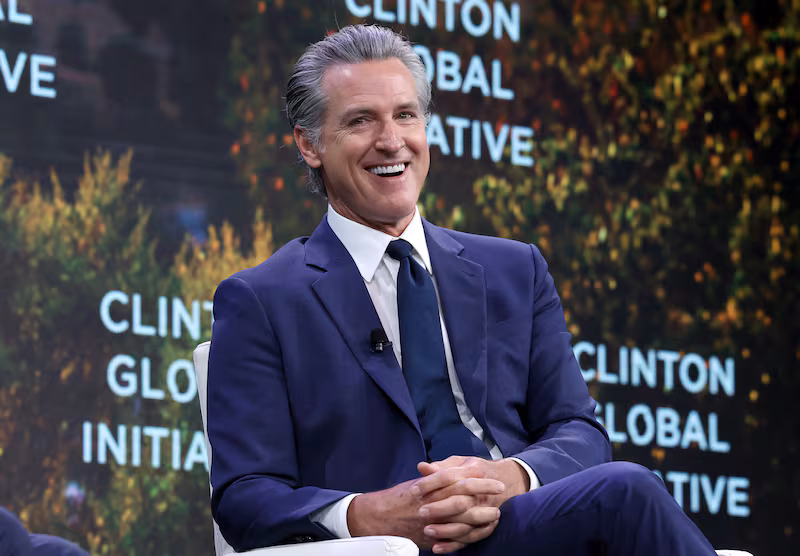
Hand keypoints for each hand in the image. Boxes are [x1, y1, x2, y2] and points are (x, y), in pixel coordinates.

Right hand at [347, 465, 504, 550]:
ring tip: (496, 512)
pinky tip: (482, 531)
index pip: (455, 477)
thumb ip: (435, 476)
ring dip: (481, 516)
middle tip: (499, 488)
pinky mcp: (432, 538)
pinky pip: (455, 539)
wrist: (378, 519)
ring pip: (462, 519)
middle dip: (483, 492)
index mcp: (427, 487)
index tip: (487, 470)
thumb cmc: (398, 499)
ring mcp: (432, 522)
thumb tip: (455, 469)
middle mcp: (430, 503)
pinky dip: (470, 535)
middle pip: (463, 496)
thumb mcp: (416, 483)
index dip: (473, 475)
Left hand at [411, 457, 529, 552]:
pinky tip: (437, 547)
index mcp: (473, 472)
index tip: (414, 490)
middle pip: (459, 501)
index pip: (449, 477)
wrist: (506, 481)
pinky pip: (470, 539)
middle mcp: (480, 493)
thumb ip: (441, 466)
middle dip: (439, 508)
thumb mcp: (460, 462)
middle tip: (420, 512)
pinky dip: (453, 545)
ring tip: (427, 531)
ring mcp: (485, 511)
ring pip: (465, 524)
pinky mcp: (485, 525)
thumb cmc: (476, 471)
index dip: (430, 483)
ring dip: (445, 530)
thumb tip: (421, 467)